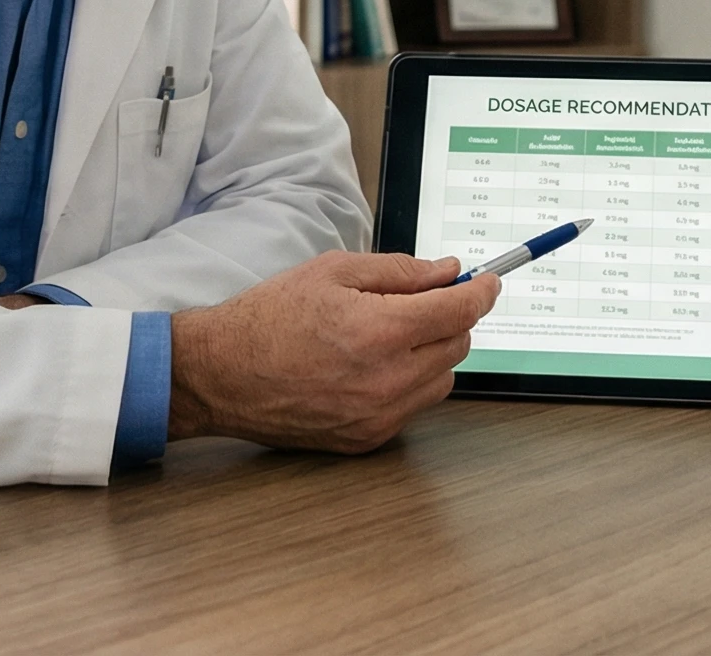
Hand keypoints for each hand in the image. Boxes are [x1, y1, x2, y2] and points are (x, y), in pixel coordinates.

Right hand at [168, 250, 499, 452]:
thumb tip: (447, 272)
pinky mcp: (368, 439)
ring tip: (389, 335)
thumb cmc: (269, 318)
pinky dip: (408, 383)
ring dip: (432, 353)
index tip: (488, 282)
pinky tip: (372, 366)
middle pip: (459, 345)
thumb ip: (400, 271)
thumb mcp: (333, 271)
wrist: (222, 374)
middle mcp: (387, 379)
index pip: (461, 311)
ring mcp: (379, 415)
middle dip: (450, 318)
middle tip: (423, 301)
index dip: (482, 292)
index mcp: (381, 330)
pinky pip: (414, 407)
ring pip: (442, 379)